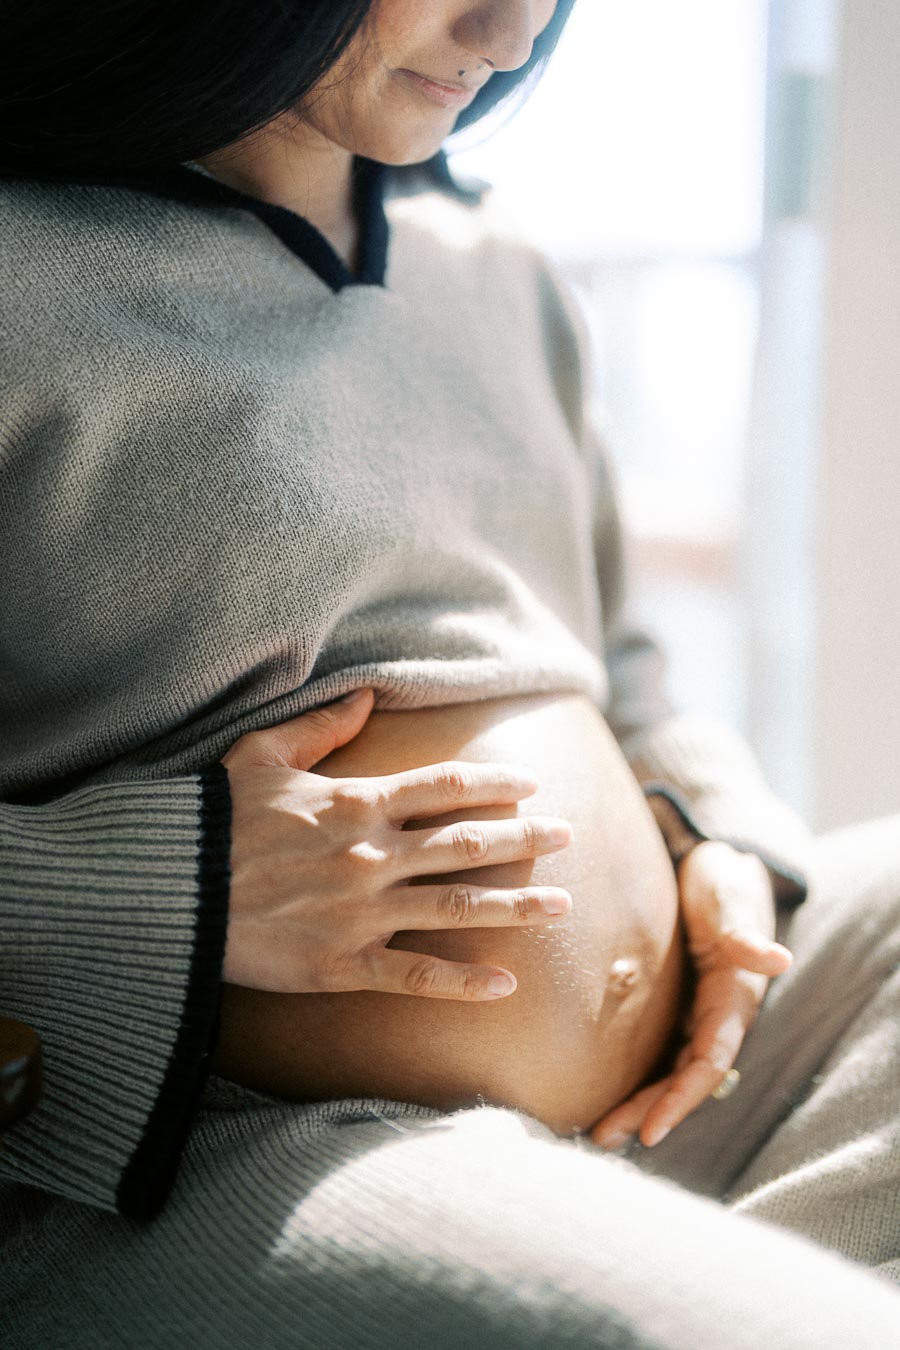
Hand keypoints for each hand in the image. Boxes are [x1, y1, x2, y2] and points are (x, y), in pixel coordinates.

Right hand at [220, 689, 572, 997]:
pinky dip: (462, 982)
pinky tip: (505, 984)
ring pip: (457, 907)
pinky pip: (415, 976)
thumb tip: (366, 698)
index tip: (532, 784)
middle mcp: (372, 855)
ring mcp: (362, 913)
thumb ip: (321, 726)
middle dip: (526, 839)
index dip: (497, 784)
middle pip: (468, 844)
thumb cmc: (214, 819)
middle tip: (568, 836)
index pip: (447, 787)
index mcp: (357, 802)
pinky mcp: (342, 964)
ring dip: (516, 906)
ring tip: (562, 907)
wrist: (172, 892)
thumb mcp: (262, 755)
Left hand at [591, 839, 791, 1148]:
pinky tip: (599, 1091)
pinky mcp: (673, 1005)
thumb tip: (777, 959)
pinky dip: (632, 1075)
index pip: (708, 1062)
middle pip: (683, 1078)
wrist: (711, 863)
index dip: (681, 1099)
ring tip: (596, 1132)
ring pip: (667, 1070)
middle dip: (648, 1112)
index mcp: (733, 999)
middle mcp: (716, 1016)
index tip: (651, 1131)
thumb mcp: (731, 898)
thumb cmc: (723, 880)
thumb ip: (744, 930)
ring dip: (637, 1103)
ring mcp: (694, 1014)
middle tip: (603, 1138)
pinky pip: (654, 1049)